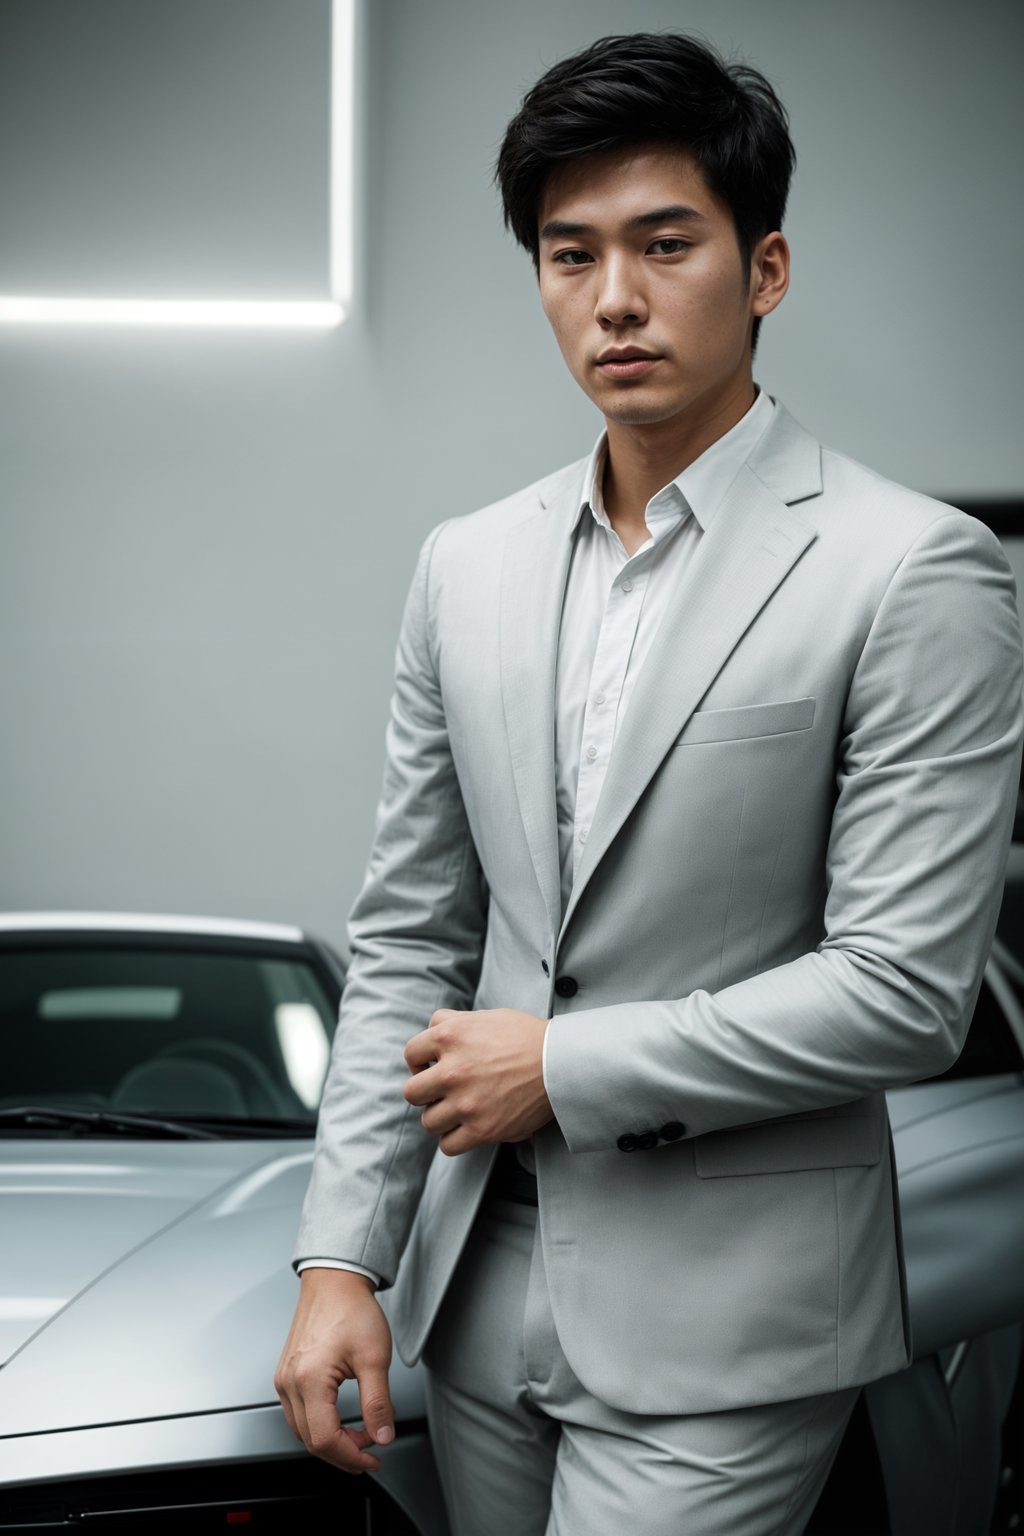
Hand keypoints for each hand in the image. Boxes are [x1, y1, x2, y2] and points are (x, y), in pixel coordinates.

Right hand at [274, 1268, 394, 1473]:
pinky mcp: (286, 1374)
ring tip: (359, 1434)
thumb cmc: (351, 1309)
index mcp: (309, 1379)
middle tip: (370, 1449)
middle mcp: (289, 1382)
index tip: (373, 1457)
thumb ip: (378, 1402)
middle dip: (343, 1452)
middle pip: (311, 1441)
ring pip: (302, 1430)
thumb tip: (383, 1435)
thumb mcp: (375, 1357)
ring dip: (331, 1440)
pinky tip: (339, 1420)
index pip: (325, 1439)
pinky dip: (319, 1425)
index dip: (352, 1456)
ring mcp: (284, 1379)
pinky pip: (298, 1414)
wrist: (334, 1282)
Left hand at [403, 1007, 552, 1154]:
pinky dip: (454, 1139)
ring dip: (440, 1117)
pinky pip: (448, 1145)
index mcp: (451, 1036)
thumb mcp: (486, 1016)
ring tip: (458, 1111)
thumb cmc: (527, 1037)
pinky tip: (466, 1128)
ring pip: (428, 1121)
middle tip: (442, 1092)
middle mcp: (452, 1070)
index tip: (431, 1068)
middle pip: (412, 1092)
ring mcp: (465, 1103)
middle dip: (425, 1092)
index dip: (419, 1062)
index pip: (410, 1054)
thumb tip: (432, 1032)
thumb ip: (454, 1022)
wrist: (561, 1063)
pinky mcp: (482, 1129)